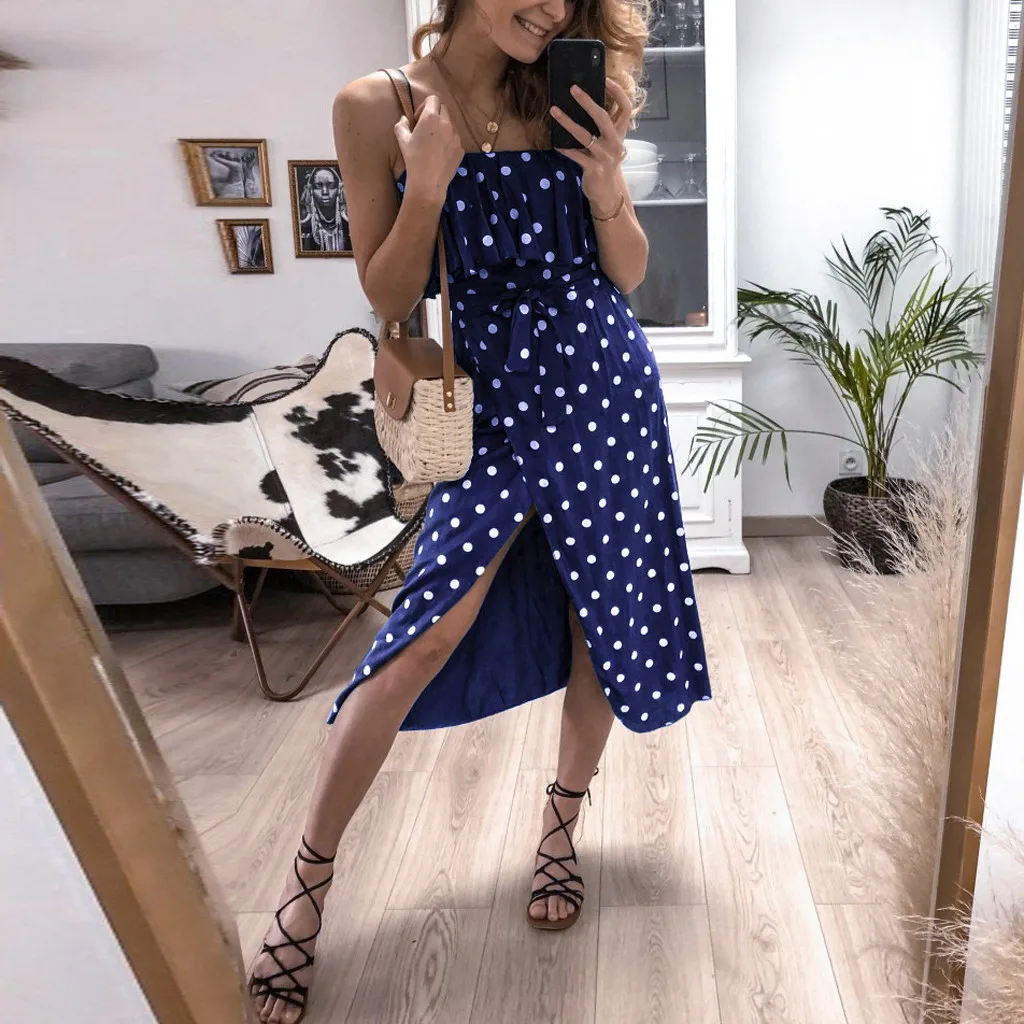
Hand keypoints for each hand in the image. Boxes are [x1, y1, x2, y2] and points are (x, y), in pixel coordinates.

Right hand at [395, 93, 464, 205]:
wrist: (428, 182)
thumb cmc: (413, 159)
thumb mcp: (402, 140)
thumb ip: (401, 124)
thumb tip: (404, 118)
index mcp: (431, 117)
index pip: (433, 99)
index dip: (425, 106)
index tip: (419, 119)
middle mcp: (446, 123)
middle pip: (443, 109)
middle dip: (435, 114)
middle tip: (426, 129)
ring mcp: (456, 136)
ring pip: (450, 124)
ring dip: (442, 128)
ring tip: (433, 143)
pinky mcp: (461, 148)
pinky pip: (455, 139)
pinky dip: (448, 141)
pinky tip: (440, 154)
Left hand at [550, 78, 631, 216]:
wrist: (607, 193)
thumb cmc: (604, 163)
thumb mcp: (609, 143)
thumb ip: (603, 127)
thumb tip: (585, 103)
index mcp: (620, 133)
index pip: (626, 108)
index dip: (618, 93)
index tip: (606, 79)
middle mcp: (615, 143)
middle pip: (603, 117)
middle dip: (588, 102)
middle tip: (573, 88)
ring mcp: (605, 156)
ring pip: (585, 135)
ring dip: (567, 122)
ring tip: (554, 110)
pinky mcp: (593, 169)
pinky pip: (576, 155)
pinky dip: (565, 148)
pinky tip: (555, 142)